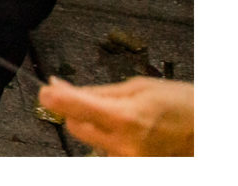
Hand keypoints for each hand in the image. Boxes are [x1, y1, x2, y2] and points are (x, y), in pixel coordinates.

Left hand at [37, 76, 193, 156]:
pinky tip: (132, 130)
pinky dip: (111, 138)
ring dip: (97, 126)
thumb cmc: (187, 106)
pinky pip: (107, 151)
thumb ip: (98, 91)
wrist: (211, 132)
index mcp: (126, 119)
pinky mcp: (133, 168)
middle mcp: (125, 146)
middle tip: (93, 99)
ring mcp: (129, 161)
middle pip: (74, 127)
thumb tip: (62, 87)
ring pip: (90, 140)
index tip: (45, 90)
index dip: (52, 98)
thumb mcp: (141, 87)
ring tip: (128, 116)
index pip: (71, 108)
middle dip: (76, 110)